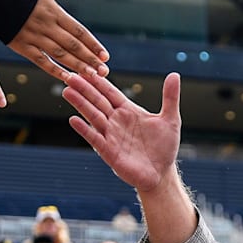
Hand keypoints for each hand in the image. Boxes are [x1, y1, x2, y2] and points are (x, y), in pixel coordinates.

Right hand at [7, 0, 109, 79]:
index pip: (79, 31)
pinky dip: (55, 70)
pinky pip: (41, 61)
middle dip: (90, 59)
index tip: (105, 55)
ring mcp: (34, 37)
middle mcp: (47, 26)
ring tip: (92, 76)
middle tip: (104, 71)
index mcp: (55, 12)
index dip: (93, 44)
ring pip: (60, 55)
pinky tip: (68, 78)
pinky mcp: (22, 46)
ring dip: (77, 66)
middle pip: (73, 45)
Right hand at [63, 71, 181, 193]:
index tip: (87, 68)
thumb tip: (174, 75)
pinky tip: (74, 120)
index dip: (99, 81)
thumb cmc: (164, 147)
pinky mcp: (109, 152)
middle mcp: (117, 121)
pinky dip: (84, 129)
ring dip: (81, 104)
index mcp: (129, 111)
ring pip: (93, 116)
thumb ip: (170, 97)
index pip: (111, 93)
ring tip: (67, 91)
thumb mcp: (170, 119)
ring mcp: (111, 136)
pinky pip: (95, 138)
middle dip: (84, 89)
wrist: (161, 174)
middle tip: (70, 75)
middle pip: (98, 101)